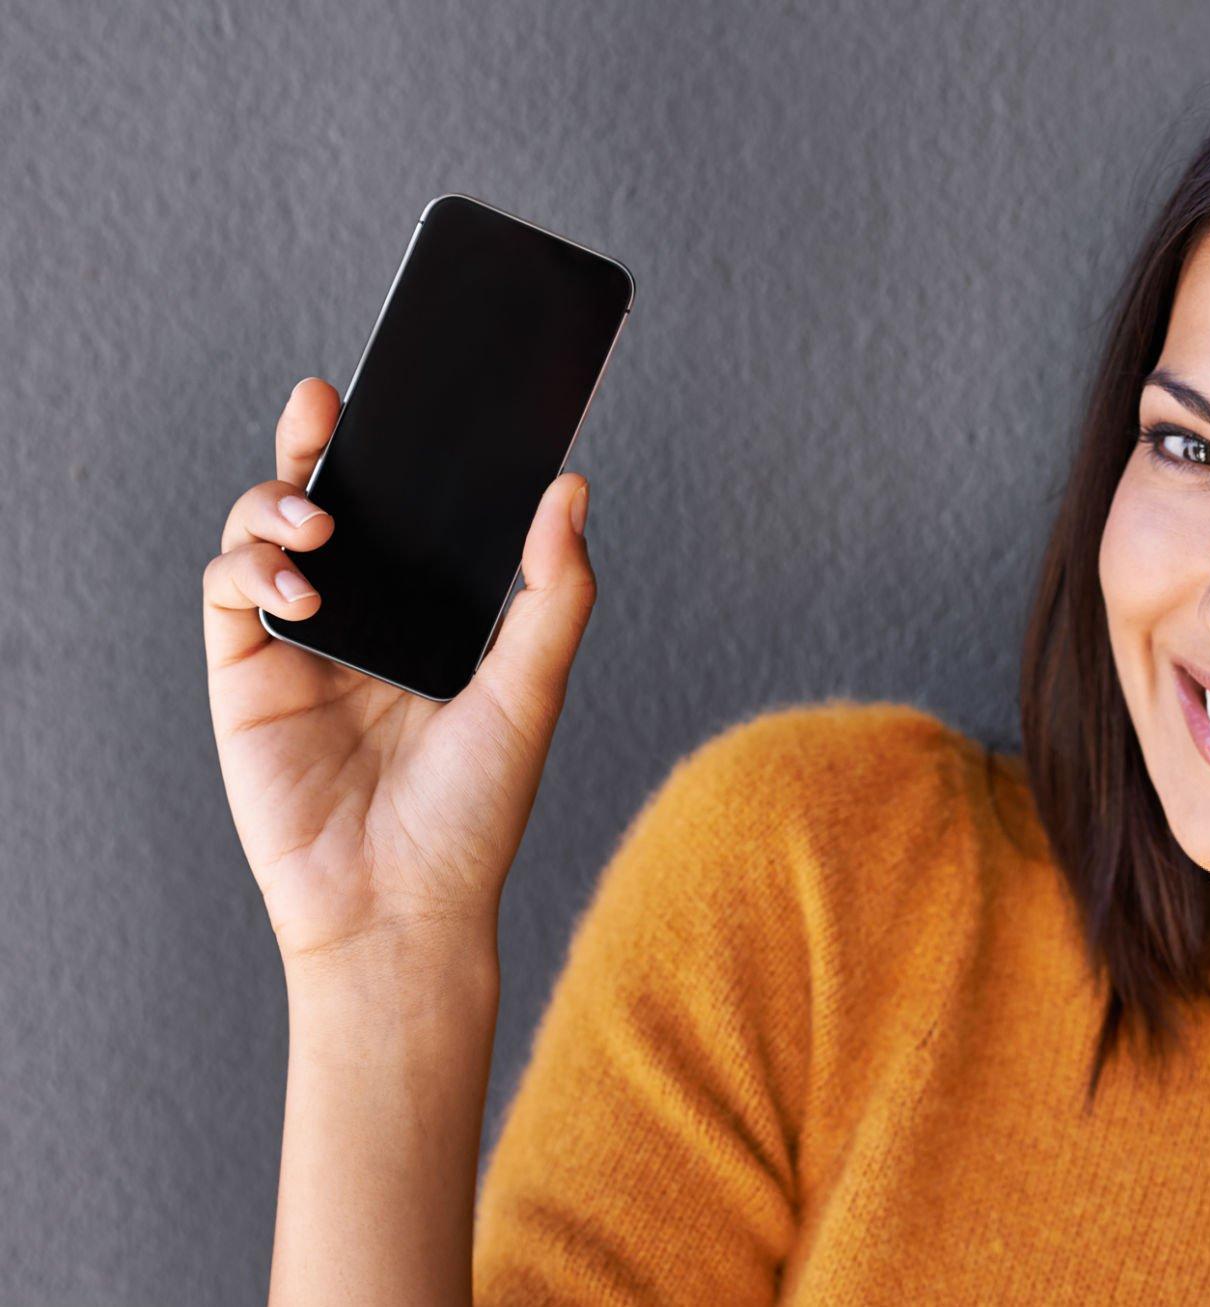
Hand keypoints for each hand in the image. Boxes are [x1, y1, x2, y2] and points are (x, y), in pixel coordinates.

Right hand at [204, 377, 596, 969]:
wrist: (402, 907)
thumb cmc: (475, 812)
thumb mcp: (531, 689)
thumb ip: (554, 589)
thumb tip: (571, 488)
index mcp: (428, 618)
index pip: (407, 513)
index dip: (395, 453)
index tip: (400, 396)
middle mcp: (362, 621)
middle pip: (327, 503)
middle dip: (315, 445)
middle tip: (323, 405)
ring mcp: (299, 646)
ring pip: (265, 534)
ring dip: (279, 504)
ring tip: (320, 522)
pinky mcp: (245, 678)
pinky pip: (228, 593)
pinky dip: (251, 567)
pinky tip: (298, 582)